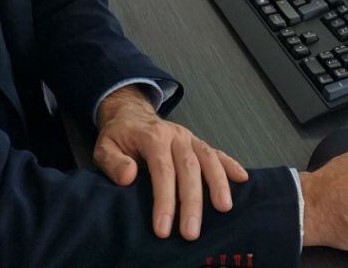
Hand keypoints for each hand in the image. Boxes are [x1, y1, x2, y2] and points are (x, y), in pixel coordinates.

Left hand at [93, 86, 248, 240]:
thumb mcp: (104, 147)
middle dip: (192, 201)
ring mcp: (189, 138)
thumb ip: (113, 162)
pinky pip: (217, 152)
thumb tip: (128, 177)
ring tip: (224, 208)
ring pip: (208, 158)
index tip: (163, 228)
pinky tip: (243, 178)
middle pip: (188, 168)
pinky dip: (230, 164)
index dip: (164, 200)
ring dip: (218, 183)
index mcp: (152, 137)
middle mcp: (175, 136)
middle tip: (192, 232)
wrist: (131, 115)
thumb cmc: (119, 137)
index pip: (162, 170)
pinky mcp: (197, 143)